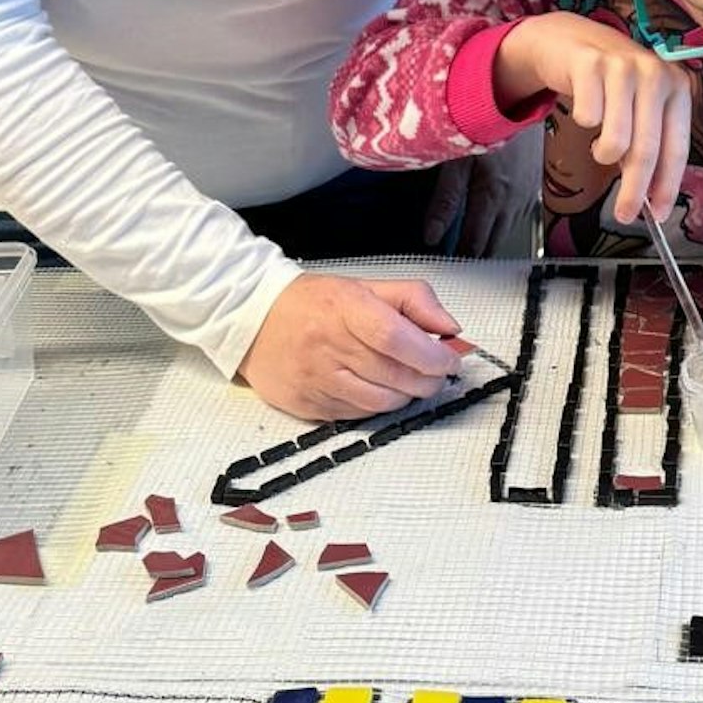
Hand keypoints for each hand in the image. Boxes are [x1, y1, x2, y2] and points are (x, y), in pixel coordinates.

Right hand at [238, 272, 462, 420]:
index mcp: (344, 308)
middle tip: (436, 373)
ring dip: (406, 396)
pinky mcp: (308, 406)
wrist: (252, 319)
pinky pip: (357, 416)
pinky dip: (377, 407)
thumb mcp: (364, 286)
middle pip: (393, 375)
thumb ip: (414, 300)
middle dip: (427, 379)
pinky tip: (378, 390)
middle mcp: (327, 345)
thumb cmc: (313, 303)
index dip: (430, 354)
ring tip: (409, 382)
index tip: (449, 359)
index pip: (395, 337)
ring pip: (379, 403)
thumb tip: (450, 328)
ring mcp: (315, 379)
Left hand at [420, 126, 544, 256]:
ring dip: (491, 240)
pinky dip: (504, 224)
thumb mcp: (456, 159)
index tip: (447, 265)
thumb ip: (444, 201)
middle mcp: (514, 200)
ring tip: (471, 247)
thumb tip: (432, 236)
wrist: (518, 96)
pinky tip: (494, 221)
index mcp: (492, 196)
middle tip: (456, 262)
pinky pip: (519, 215)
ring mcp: (527, 193)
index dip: (460, 258)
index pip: (475, 242)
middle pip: (494, 242)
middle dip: (475, 254)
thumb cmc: (483, 120)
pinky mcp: (533, 184)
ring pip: (508, 231)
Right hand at [493, 16, 690, 224]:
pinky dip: (583, 121)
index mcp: (677, 87)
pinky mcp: (590, 64)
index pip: (677, 147)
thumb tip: (651, 197)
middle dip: (634, 190)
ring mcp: (623, 67)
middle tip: (624, 214)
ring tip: (600, 142)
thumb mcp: (640, 106)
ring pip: (616, 140)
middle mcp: (655, 74)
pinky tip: (586, 108)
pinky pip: (587, 118)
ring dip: (603, 153)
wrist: (571, 41)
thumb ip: (649, 144)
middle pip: (646, 149)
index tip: (659, 215)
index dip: (668, 185)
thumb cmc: (611, 83)